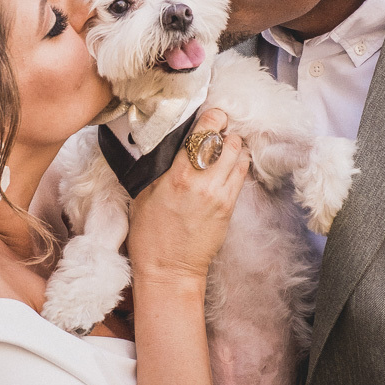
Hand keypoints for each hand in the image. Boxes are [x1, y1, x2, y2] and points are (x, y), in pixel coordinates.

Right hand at [125, 109, 250, 287]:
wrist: (168, 269)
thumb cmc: (149, 234)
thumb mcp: (143, 193)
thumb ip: (158, 166)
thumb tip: (167, 143)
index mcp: (179, 177)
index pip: (204, 135)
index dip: (213, 119)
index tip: (212, 114)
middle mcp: (205, 184)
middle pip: (229, 142)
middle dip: (224, 133)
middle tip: (215, 132)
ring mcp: (221, 197)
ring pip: (240, 157)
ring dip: (233, 149)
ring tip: (221, 149)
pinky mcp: (230, 209)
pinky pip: (240, 177)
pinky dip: (236, 166)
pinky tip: (225, 166)